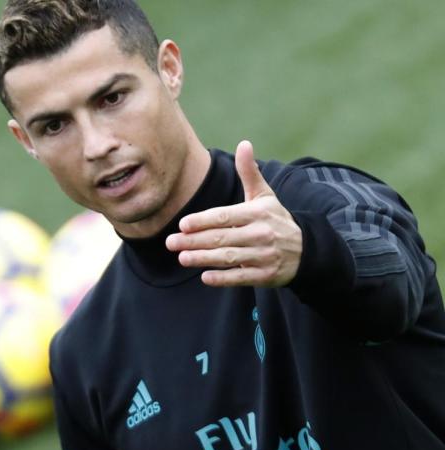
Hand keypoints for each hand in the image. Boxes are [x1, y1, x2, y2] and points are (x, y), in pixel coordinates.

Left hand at [165, 140, 301, 286]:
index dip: (203, 221)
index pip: (225, 217)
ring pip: (228, 258)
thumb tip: (244, 143)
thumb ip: (250, 172)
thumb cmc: (276, 219)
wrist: (307, 250)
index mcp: (257, 213)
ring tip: (182, 258)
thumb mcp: (265, 195)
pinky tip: (205, 277)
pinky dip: (223, 278)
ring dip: (203, 259)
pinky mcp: (266, 275)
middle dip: (194, 241)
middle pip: (222, 238)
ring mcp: (264, 255)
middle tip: (171, 242)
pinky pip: (241, 278)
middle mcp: (261, 234)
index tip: (183, 224)